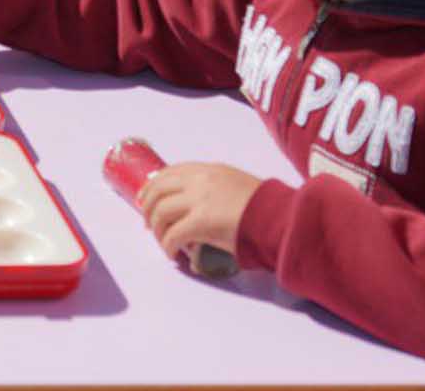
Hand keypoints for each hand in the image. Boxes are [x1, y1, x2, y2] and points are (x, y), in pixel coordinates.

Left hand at [137, 163, 260, 265]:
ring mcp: (198, 200)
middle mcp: (199, 180)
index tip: (146, 198)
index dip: (153, 186)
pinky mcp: (200, 222)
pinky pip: (172, 235)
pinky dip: (167, 245)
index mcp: (209, 170)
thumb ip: (214, 189)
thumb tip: (198, 205)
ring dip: (157, 230)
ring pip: (160, 212)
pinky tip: (173, 254)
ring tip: (164, 242)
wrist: (278, 219)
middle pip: (158, 190)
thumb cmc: (264, 206)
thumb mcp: (236, 185)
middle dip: (148, 207)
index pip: (171, 172)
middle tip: (148, 224)